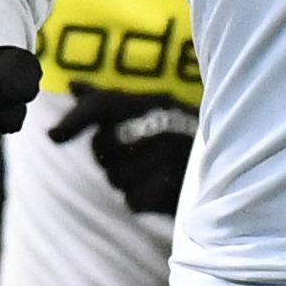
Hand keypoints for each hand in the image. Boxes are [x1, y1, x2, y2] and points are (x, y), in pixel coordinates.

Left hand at [48, 85, 196, 214]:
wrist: (232, 168)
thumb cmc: (182, 135)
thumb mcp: (154, 108)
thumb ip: (109, 100)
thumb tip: (73, 85)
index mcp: (156, 102)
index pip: (106, 103)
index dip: (76, 117)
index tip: (53, 135)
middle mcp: (160, 126)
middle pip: (102, 147)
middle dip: (112, 155)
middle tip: (140, 153)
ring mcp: (165, 159)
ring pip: (114, 177)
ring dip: (127, 179)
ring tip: (155, 172)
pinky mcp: (167, 191)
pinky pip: (131, 200)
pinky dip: (141, 199)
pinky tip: (161, 190)